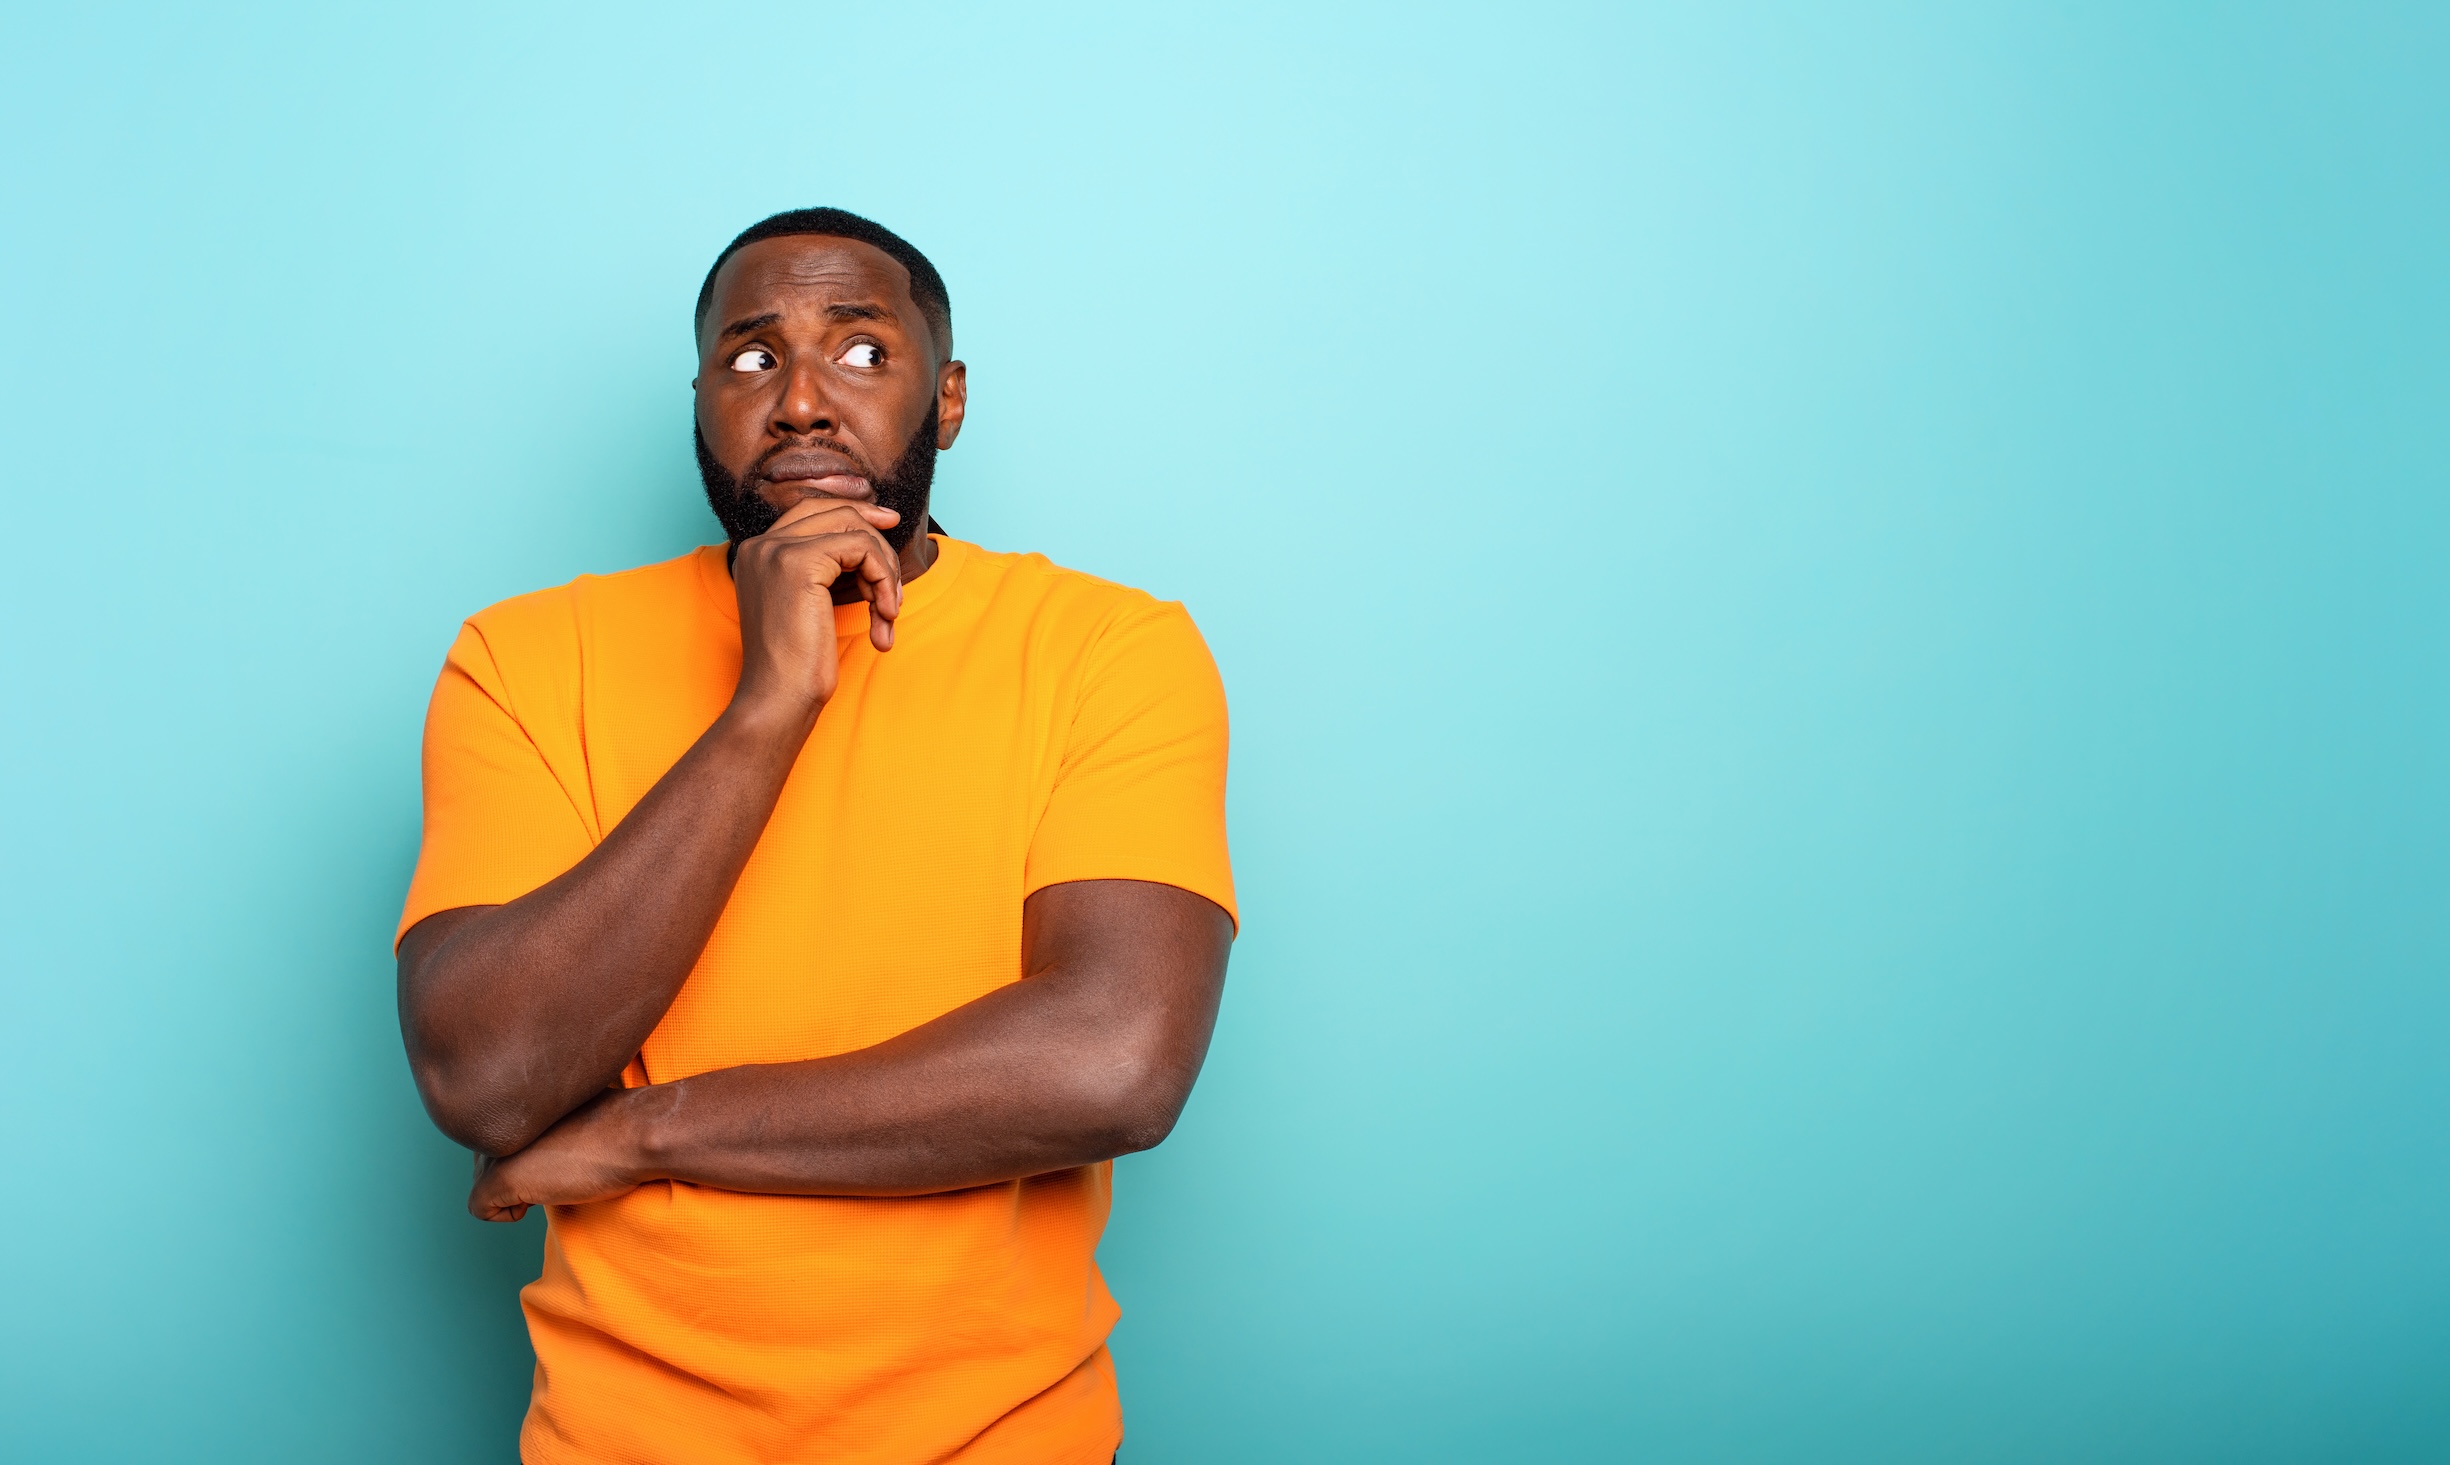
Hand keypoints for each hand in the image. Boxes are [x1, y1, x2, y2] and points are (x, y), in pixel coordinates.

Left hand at [467, 1089, 646, 1221]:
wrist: (636, 1134)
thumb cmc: (619, 1126)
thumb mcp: (574, 1112)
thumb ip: (546, 1119)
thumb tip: (543, 1141)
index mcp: (514, 1101)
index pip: (498, 1134)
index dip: (525, 1151)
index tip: (556, 1151)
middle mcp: (499, 1120)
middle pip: (484, 1159)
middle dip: (515, 1172)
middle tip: (556, 1167)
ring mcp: (497, 1149)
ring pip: (482, 1182)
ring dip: (514, 1191)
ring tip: (553, 1178)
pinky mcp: (500, 1178)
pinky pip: (479, 1209)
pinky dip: (507, 1214)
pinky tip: (540, 1199)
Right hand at [729, 495, 904, 722]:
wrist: (778, 698)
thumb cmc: (796, 666)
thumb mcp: (809, 606)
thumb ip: (825, 570)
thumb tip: (868, 539)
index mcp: (758, 554)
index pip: (813, 510)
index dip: (855, 512)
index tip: (888, 524)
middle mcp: (761, 545)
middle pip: (836, 512)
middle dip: (878, 543)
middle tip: (896, 582)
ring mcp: (777, 550)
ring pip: (854, 529)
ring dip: (884, 571)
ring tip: (887, 614)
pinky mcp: (799, 562)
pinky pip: (862, 548)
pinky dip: (883, 579)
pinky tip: (884, 616)